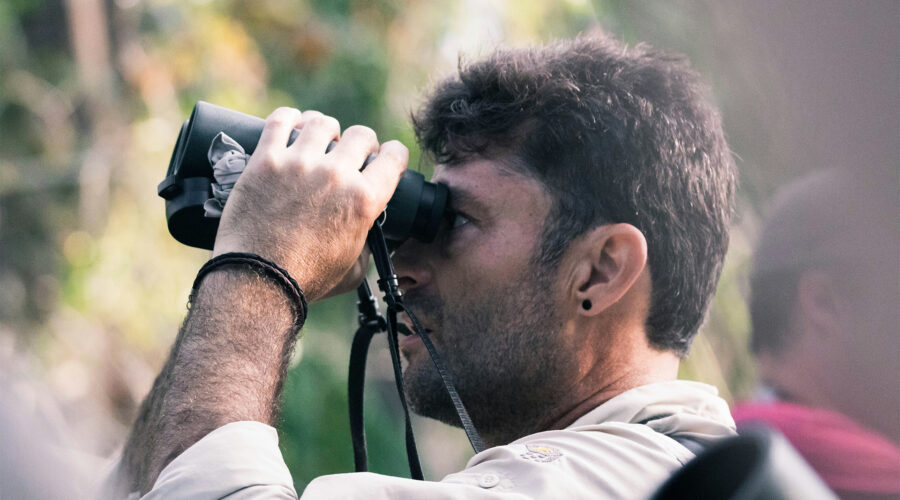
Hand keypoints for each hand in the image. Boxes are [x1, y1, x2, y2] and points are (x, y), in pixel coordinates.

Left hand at [212, 108, 406, 300]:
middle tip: (348, 154)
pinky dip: (289, 118)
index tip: (384, 157)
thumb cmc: (306, 280)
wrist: (258, 281)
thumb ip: (367, 244)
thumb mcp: (354, 269)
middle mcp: (336, 175)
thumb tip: (366, 231)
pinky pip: (280, 120)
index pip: (394, 157)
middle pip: (361, 135)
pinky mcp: (266, 160)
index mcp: (363, 200)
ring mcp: (299, 163)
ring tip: (317, 140)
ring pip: (322, 122)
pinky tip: (290, 125)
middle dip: (360, 144)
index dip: (393, 154)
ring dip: (324, 129)